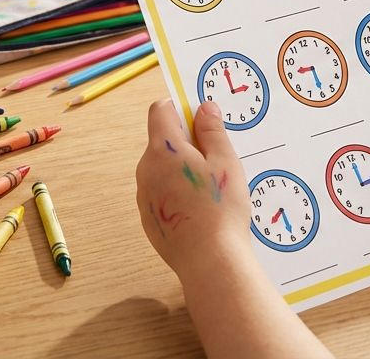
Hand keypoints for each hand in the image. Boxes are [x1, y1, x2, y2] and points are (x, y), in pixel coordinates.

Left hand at [136, 98, 251, 284]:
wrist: (210, 262)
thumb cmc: (221, 209)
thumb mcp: (225, 162)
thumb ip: (212, 131)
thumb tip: (204, 108)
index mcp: (162, 150)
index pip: (160, 111)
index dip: (180, 108)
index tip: (202, 118)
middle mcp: (146, 169)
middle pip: (161, 140)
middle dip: (186, 141)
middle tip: (216, 158)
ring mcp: (144, 195)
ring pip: (161, 168)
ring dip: (182, 168)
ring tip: (211, 187)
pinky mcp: (148, 217)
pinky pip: (161, 192)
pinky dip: (177, 191)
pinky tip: (200, 208)